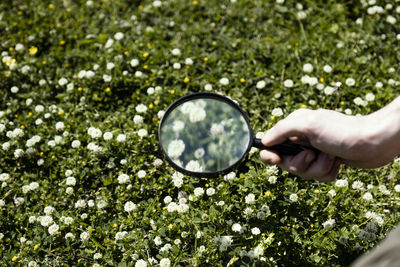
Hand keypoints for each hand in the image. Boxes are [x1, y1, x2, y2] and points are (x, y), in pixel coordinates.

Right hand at [259, 106, 399, 181]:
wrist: (375, 142)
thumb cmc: (342, 131)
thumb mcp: (309, 124)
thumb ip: (283, 130)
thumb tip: (264, 141)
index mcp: (295, 127)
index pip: (271, 144)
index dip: (269, 155)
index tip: (275, 160)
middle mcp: (303, 140)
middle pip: (287, 163)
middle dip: (300, 164)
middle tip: (312, 154)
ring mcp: (315, 152)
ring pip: (303, 172)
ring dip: (318, 168)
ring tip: (331, 157)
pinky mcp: (327, 163)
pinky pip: (318, 176)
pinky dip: (328, 172)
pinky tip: (338, 162)